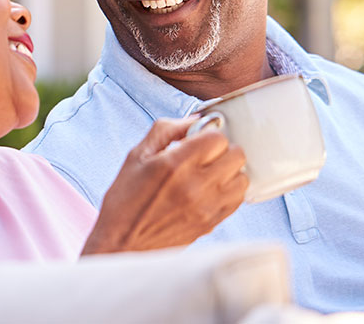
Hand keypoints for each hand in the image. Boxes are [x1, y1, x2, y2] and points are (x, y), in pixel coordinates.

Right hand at [81, 117, 247, 254]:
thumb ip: (166, 130)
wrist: (122, 244)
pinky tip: (212, 190)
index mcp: (174, 164)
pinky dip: (230, 191)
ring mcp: (207, 207)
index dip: (208, 134)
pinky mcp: (212, 224)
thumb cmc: (125, 200)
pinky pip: (238, 200)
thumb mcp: (137, 156)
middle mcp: (195, 185)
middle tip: (206, 156)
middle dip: (222, 150)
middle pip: (236, 155)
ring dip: (229, 171)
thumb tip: (196, 120)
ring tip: (211, 174)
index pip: (217, 137)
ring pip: (242, 178)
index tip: (197, 141)